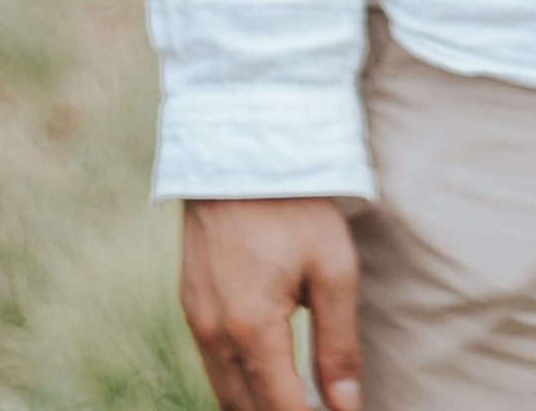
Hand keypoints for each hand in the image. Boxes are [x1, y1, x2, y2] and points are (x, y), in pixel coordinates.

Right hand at [175, 197, 360, 410]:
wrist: (239, 150)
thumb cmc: (295, 206)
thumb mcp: (333, 270)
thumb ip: (338, 345)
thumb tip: (346, 405)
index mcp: (250, 328)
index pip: (281, 409)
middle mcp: (213, 332)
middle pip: (245, 409)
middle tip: (318, 410)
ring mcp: (196, 319)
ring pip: (224, 392)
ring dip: (256, 407)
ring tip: (297, 405)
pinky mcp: (190, 305)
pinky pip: (212, 364)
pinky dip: (238, 385)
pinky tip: (266, 384)